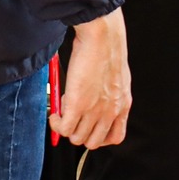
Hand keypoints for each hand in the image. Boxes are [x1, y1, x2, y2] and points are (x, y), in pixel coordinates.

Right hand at [53, 9, 130, 148]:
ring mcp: (94, 110)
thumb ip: (110, 94)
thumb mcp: (117, 78)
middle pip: (92, 142)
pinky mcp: (77, 105)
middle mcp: (110, 111)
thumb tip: (94, 101)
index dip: (99, 137)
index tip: (89, 128)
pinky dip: (56, 124)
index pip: (115, 137)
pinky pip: (64, 128)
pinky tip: (55, 113)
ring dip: (67, 127)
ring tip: (65, 108)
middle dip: (80, 132)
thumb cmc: (108, 50)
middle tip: (74, 116)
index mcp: (123, 105)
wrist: (102, 37)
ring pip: (76, 138)